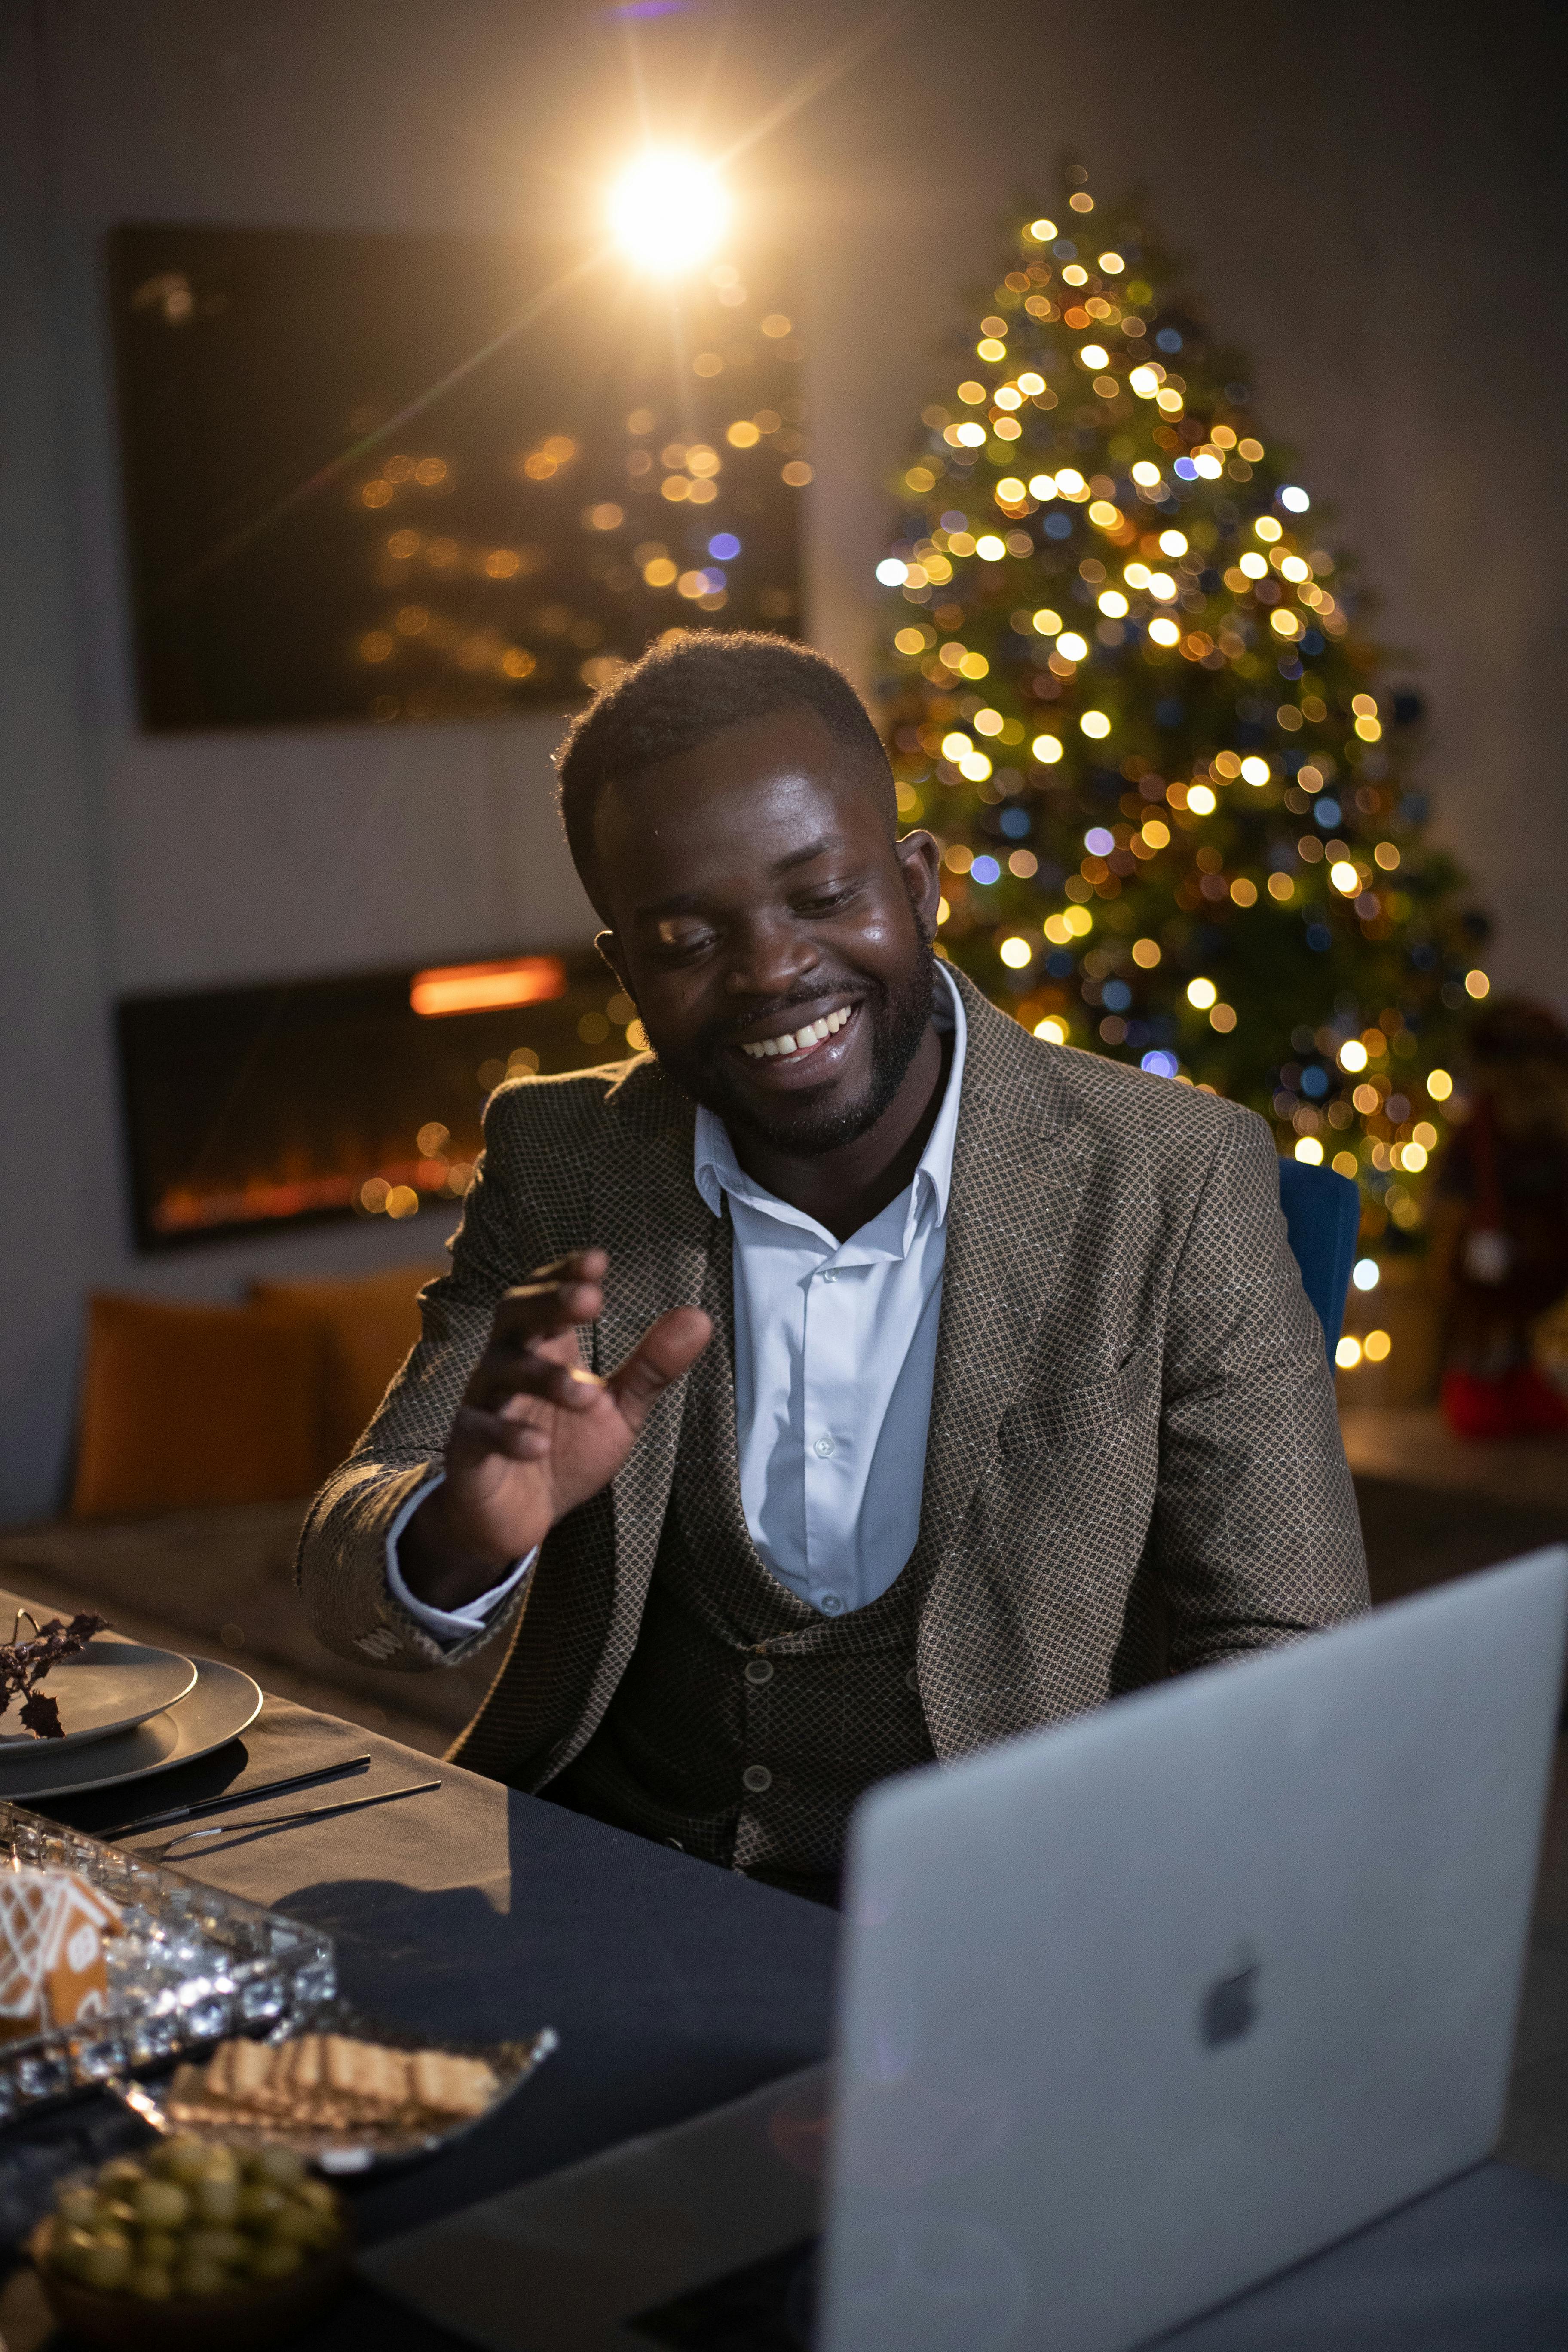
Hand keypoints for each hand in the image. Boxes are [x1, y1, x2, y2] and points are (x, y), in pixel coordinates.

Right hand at [400, 1250, 710, 1611]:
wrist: (518, 1518)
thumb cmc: (564, 1450)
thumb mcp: (618, 1409)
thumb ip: (652, 1367)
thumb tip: (700, 1316)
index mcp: (543, 1347)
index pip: (544, 1293)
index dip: (564, 1274)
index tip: (597, 1260)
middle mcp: (507, 1364)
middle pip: (513, 1315)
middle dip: (549, 1302)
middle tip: (592, 1299)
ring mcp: (483, 1405)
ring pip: (499, 1372)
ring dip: (544, 1377)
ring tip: (587, 1391)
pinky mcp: (466, 1449)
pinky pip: (479, 1433)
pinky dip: (508, 1437)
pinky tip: (538, 1446)